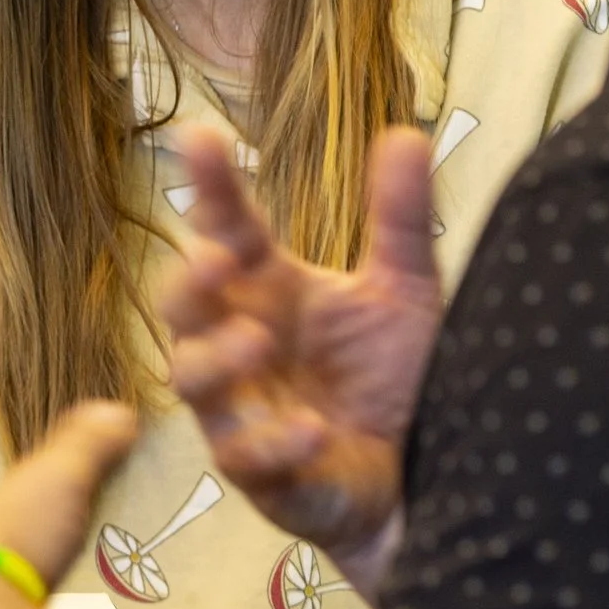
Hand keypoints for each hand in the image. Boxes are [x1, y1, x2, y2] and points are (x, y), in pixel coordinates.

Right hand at [158, 123, 439, 590]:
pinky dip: (272, 442)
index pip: (223, 227)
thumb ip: (398, 219)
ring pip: (191, 380)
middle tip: (218, 261)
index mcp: (266, 288)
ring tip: (260, 340)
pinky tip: (310, 429)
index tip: (202, 136)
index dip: (210, 184)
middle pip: (181, 305)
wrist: (427, 474)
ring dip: (216, 358)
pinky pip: (243, 458)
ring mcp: (242, 409)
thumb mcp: (404, 290)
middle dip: (186, 281)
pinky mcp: (263, 475)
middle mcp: (239, 342)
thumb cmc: (394, 376)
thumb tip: (408, 133)